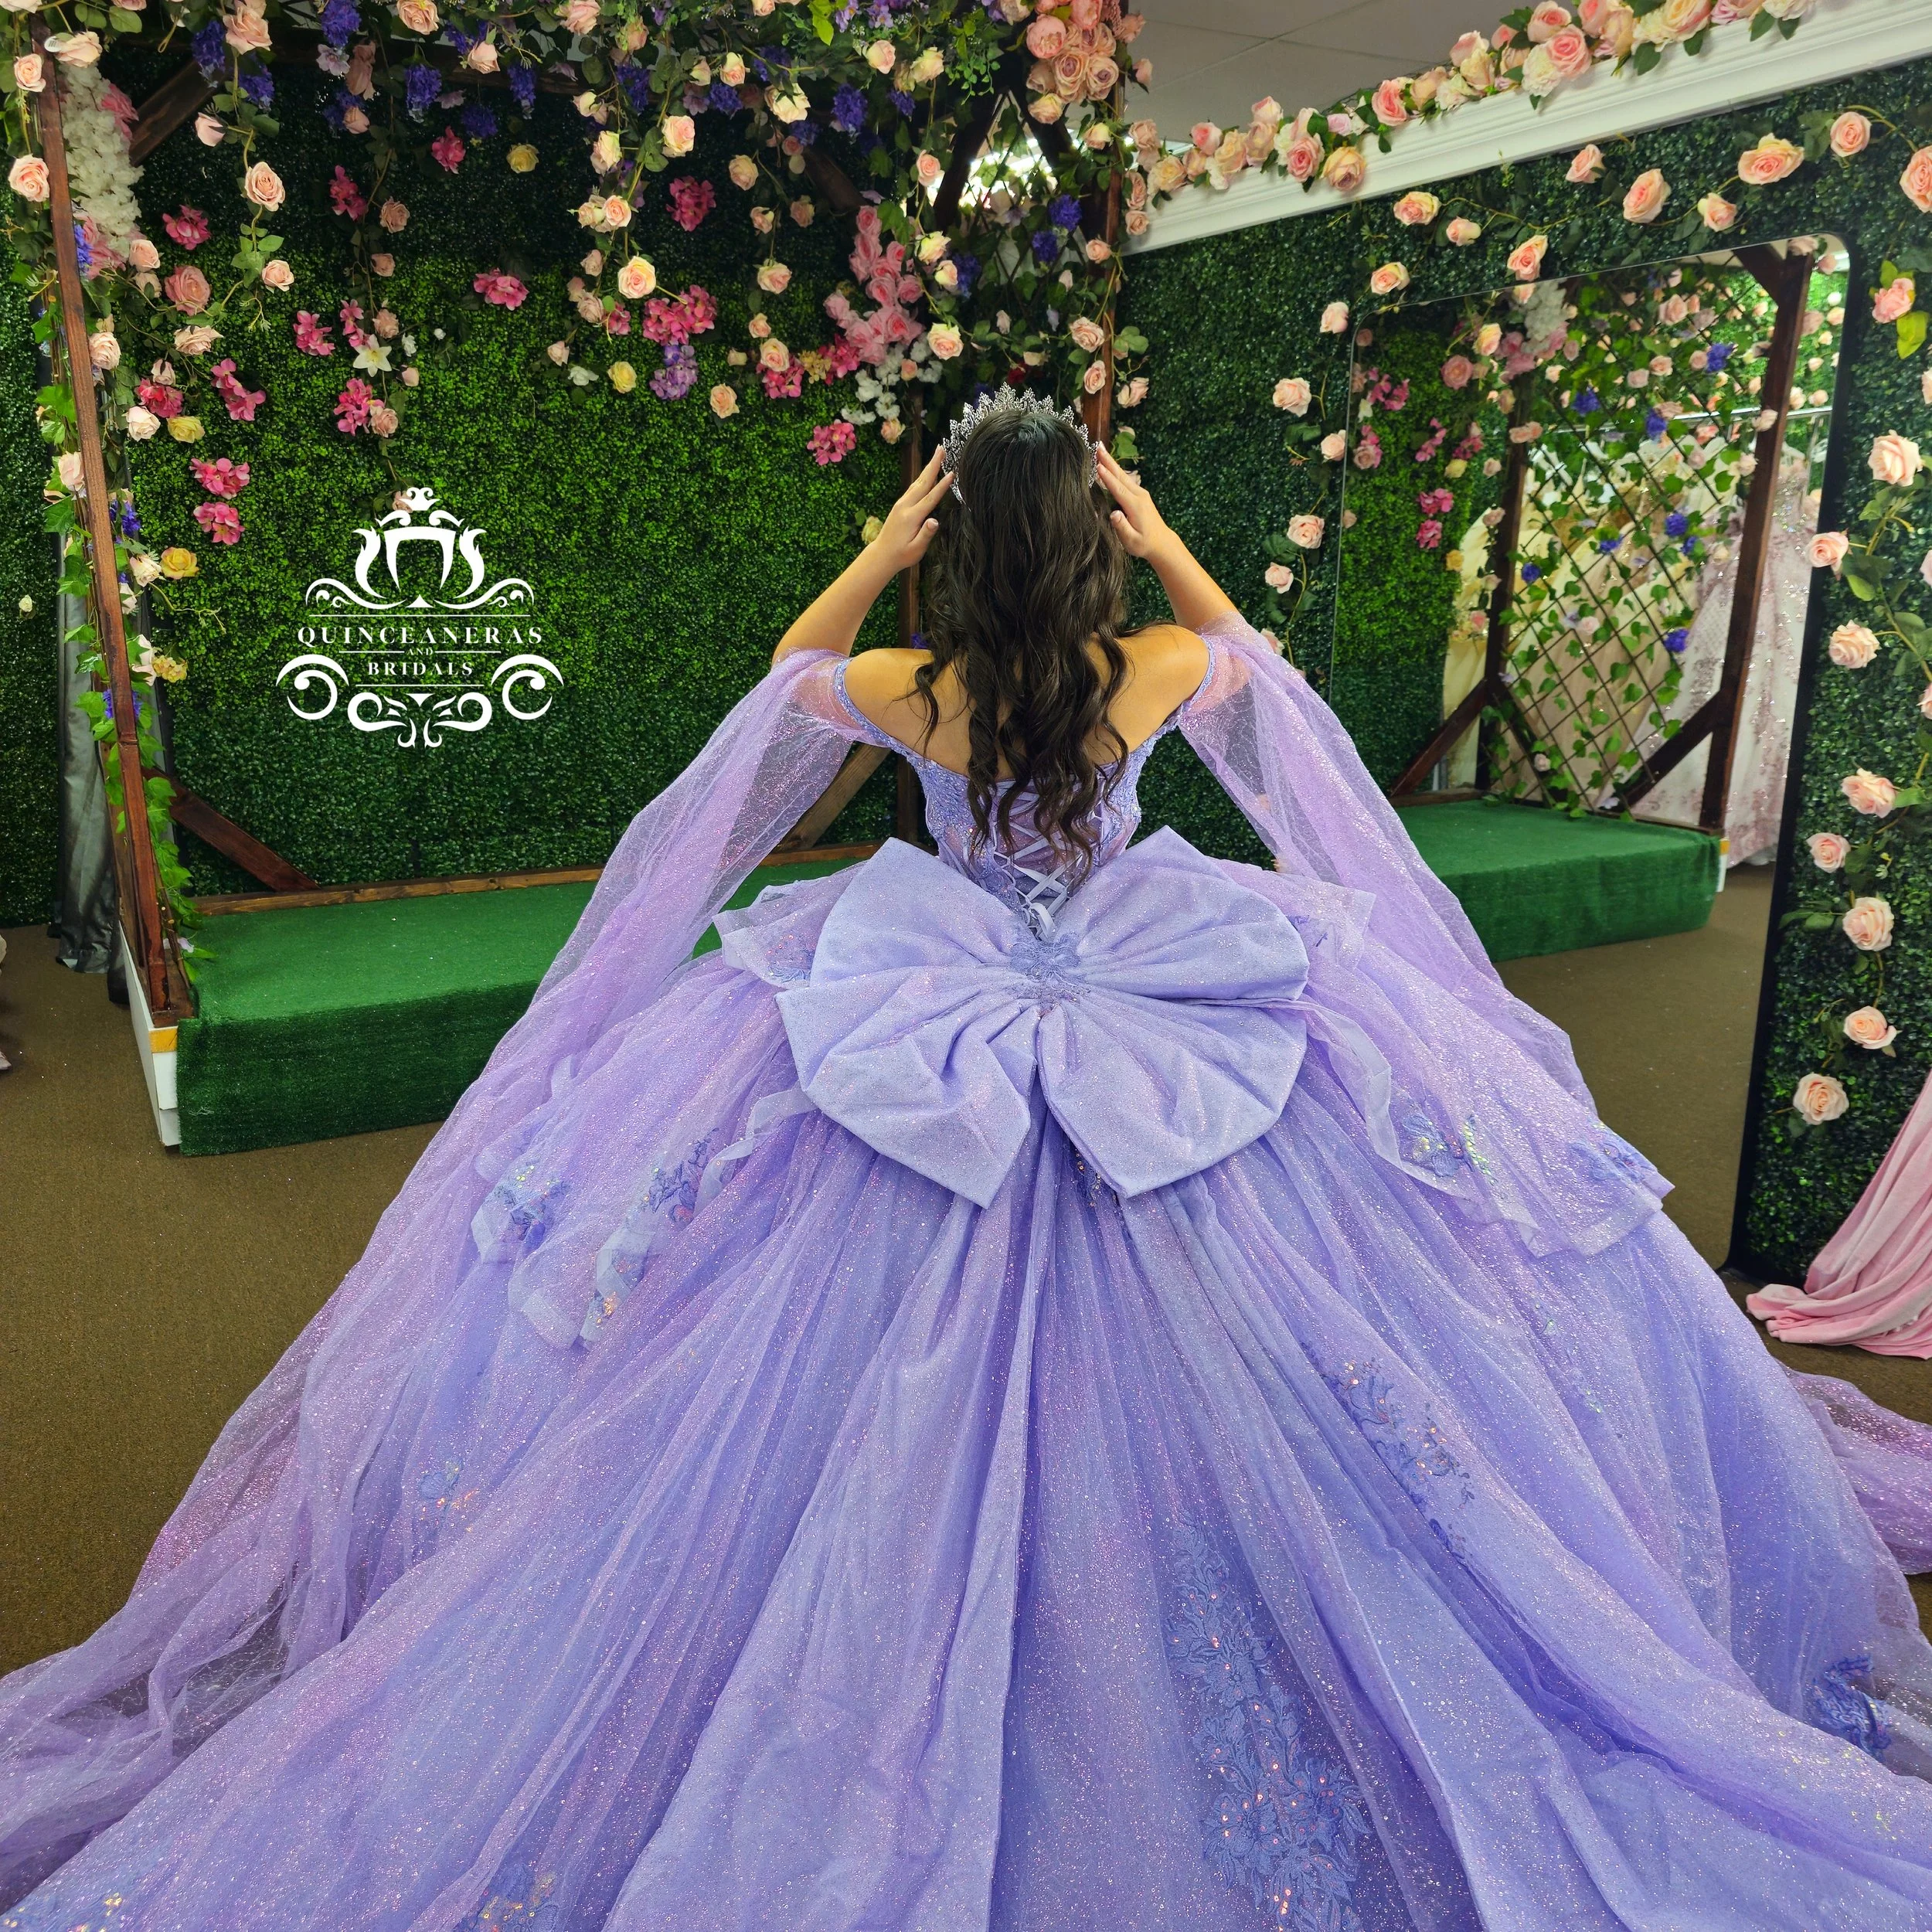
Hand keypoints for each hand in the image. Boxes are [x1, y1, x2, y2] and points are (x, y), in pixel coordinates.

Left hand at [870, 445, 951, 572]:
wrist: (882, 555)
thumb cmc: (902, 555)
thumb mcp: (916, 549)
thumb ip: (926, 534)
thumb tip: (935, 521)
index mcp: (912, 517)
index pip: (930, 498)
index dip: (942, 485)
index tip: (952, 472)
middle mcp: (905, 506)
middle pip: (923, 482)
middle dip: (933, 465)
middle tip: (941, 448)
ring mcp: (901, 504)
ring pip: (917, 482)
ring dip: (928, 468)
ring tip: (937, 455)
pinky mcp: (900, 505)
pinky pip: (913, 488)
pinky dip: (922, 477)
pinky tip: (927, 473)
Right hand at [1098, 443, 1175, 563]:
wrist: (1162, 543)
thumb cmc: (1144, 544)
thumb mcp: (1131, 540)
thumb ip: (1122, 527)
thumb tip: (1113, 514)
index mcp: (1135, 506)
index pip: (1118, 489)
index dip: (1107, 478)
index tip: (1097, 465)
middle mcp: (1139, 496)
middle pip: (1121, 476)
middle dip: (1108, 461)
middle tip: (1097, 446)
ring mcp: (1141, 493)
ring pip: (1123, 475)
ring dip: (1111, 462)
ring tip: (1101, 450)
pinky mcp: (1140, 494)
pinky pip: (1125, 479)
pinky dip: (1116, 470)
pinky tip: (1109, 465)